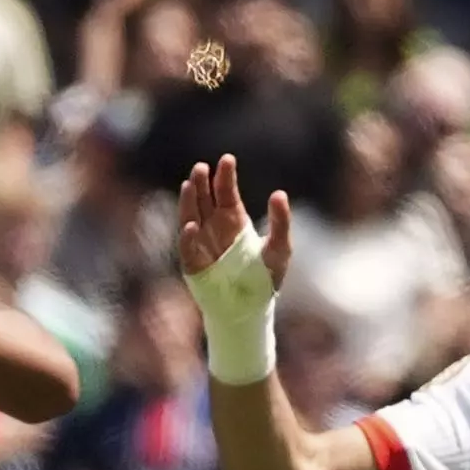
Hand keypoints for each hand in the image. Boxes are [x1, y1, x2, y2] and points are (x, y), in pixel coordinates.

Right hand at [176, 154, 292, 285]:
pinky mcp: (193, 264)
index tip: (227, 159)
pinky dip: (187, 237)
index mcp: (234, 220)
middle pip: (204, 198)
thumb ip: (281, 223)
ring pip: (190, 215)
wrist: (250, 309)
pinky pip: (187, 248)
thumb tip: (279, 193)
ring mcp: (201, 244)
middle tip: (202, 167)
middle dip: (202, 182)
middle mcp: (214, 227)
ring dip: (189, 200)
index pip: (226, 191)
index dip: (225, 176)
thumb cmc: (265, 279)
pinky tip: (191, 225)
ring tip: (190, 183)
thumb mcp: (280, 249)